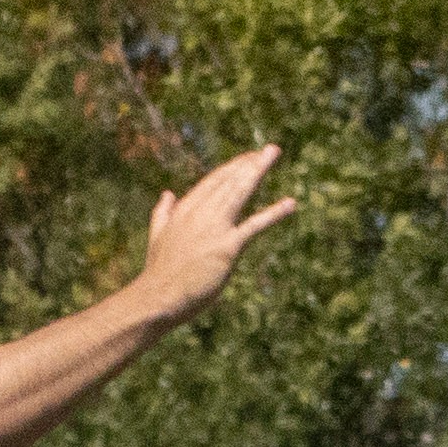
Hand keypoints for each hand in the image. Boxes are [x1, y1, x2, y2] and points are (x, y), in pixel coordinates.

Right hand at [134, 144, 296, 323]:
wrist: (157, 296)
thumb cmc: (158, 272)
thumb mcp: (157, 236)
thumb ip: (162, 213)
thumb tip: (167, 193)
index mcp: (184, 210)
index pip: (212, 181)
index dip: (232, 168)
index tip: (247, 157)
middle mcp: (199, 213)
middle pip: (229, 182)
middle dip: (250, 163)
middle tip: (270, 150)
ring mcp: (214, 228)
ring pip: (240, 193)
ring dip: (258, 172)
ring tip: (273, 155)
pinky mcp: (228, 247)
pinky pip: (255, 225)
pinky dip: (274, 213)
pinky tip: (290, 204)